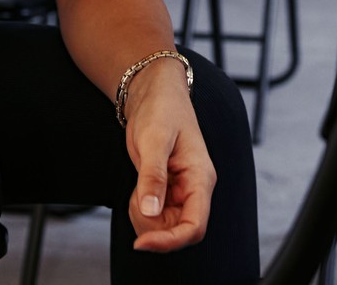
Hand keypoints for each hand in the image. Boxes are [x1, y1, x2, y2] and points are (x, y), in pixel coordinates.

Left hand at [123, 59, 213, 252]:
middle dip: (151, 225)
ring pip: (163, 226)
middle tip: (135, 196)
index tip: (142, 243)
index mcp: (201, 178)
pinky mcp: (167, 191)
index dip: (170, 242)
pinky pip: (154, 215)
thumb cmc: (161, 110)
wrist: (153, 93)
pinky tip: (138, 188)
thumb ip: (152, 177)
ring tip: (137, 187)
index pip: (194, 227)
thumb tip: (150, 211)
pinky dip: (140, 209)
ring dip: (144, 216)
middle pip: (177, 231)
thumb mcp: (154, 141)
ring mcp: (181, 192)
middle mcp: (194, 189)